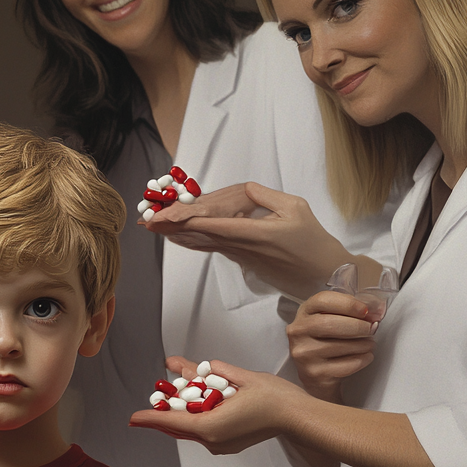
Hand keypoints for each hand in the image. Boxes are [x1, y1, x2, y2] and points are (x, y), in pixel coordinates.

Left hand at [129, 356, 305, 453]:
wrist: (298, 417)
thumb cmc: (275, 401)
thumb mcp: (242, 379)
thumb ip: (217, 373)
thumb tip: (202, 368)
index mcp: (211, 427)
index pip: (172, 422)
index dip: (150, 418)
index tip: (133, 418)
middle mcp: (212, 440)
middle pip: (178, 425)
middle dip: (165, 409)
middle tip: (154, 397)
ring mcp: (220, 444)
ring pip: (191, 426)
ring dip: (182, 409)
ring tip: (177, 387)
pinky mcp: (228, 443)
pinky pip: (203, 429)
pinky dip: (196, 414)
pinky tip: (197, 398)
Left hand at [145, 182, 368, 299]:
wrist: (320, 276)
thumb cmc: (312, 242)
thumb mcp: (295, 209)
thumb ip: (266, 196)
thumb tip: (243, 190)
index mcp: (252, 233)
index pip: (211, 224)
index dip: (185, 218)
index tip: (164, 216)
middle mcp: (240, 247)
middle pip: (200, 233)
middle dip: (172, 226)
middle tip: (146, 220)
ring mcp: (239, 255)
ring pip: (203, 241)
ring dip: (178, 234)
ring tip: (154, 227)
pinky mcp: (242, 259)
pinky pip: (212, 247)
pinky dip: (193, 240)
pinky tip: (179, 237)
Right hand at [287, 291, 377, 403]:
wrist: (316, 374)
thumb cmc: (328, 340)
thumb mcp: (332, 319)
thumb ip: (353, 310)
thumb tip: (377, 310)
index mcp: (304, 313)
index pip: (322, 300)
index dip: (347, 303)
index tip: (365, 310)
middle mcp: (298, 332)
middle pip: (330, 323)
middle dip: (358, 326)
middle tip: (371, 329)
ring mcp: (304, 354)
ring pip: (341, 346)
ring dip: (364, 344)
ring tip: (369, 344)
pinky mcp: (314, 373)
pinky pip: (347, 365)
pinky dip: (362, 359)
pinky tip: (364, 357)